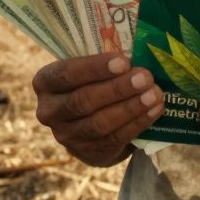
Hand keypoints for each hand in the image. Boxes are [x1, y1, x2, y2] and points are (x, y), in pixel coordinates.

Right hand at [32, 53, 164, 166]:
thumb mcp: (86, 70)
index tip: (123, 61)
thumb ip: (103, 62)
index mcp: (45, 82)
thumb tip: (137, 48)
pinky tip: (154, 110)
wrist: (86, 125)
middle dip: (118, 89)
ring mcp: (66, 135)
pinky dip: (137, 123)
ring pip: (100, 123)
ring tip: (154, 94)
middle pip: (84, 100)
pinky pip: (114, 138)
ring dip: (131, 108)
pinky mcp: (87, 152)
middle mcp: (49, 111)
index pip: (66, 74)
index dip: (95, 68)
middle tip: (145, 77)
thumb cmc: (90, 84)